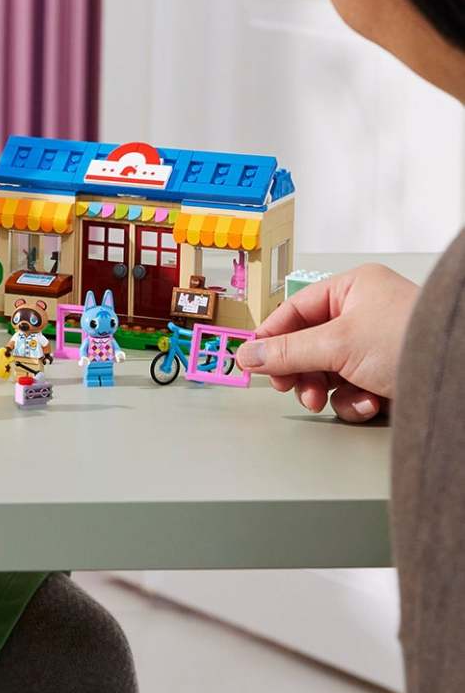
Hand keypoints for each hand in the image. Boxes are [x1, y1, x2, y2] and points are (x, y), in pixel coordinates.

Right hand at [235, 264, 417, 422]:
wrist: (460, 380)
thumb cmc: (410, 341)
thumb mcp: (338, 343)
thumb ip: (288, 350)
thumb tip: (248, 353)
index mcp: (354, 289)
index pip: (296, 310)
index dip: (273, 336)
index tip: (254, 360)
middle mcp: (366, 314)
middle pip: (310, 344)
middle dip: (301, 371)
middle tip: (291, 388)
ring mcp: (379, 348)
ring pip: (330, 371)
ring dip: (326, 389)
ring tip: (324, 399)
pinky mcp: (390, 377)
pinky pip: (354, 389)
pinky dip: (355, 401)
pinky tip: (368, 402)